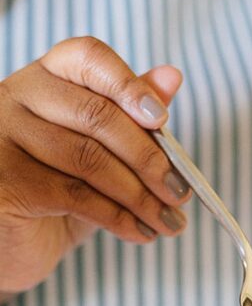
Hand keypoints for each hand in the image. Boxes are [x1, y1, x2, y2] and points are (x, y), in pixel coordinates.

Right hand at [0, 36, 190, 294]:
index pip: (86, 57)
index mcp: (44, 80)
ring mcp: (4, 139)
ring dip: (141, 196)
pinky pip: (76, 195)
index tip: (162, 119)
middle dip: (149, 158)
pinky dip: (119, 217)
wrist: (9, 249)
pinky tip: (141, 232)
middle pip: (96, 114)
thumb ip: (130, 117)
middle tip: (181, 191)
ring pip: (90, 159)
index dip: (128, 84)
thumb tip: (172, 76)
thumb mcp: (98, 155)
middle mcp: (15, 99)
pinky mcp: (6, 182)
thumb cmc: (55, 195)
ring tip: (169, 220)